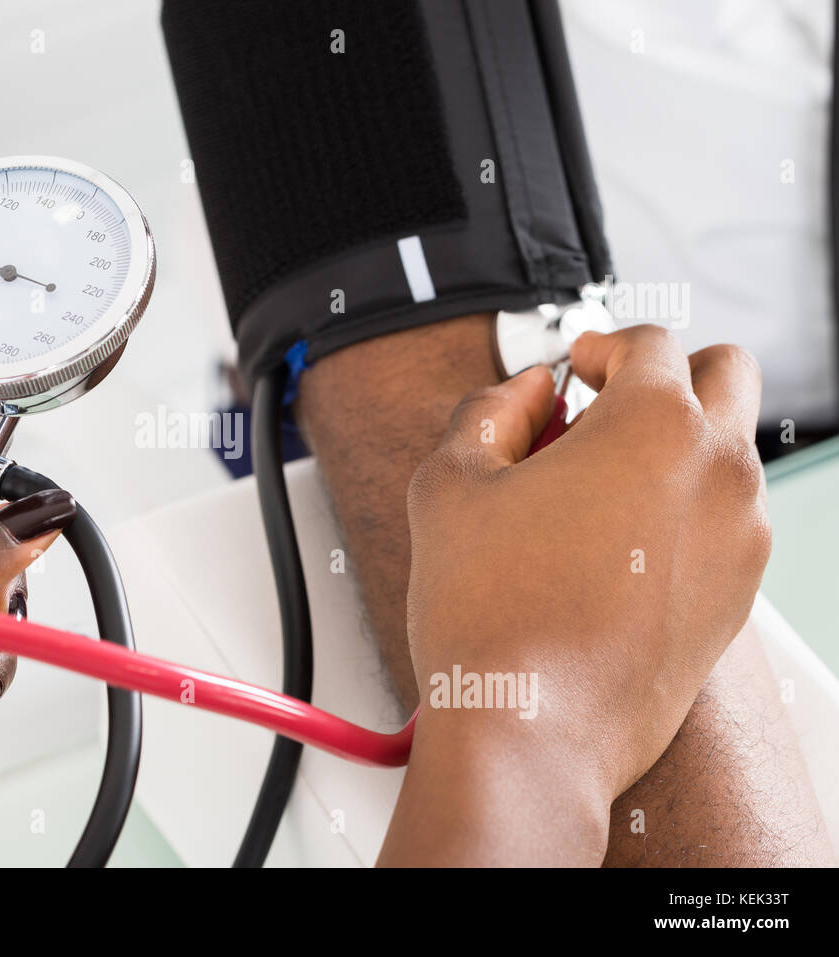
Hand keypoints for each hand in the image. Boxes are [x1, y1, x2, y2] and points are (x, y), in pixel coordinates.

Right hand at [382, 326, 769, 864]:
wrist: (528, 728)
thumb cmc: (491, 617)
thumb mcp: (450, 484)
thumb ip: (490, 412)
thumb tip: (527, 396)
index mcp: (653, 425)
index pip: (645, 342)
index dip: (598, 345)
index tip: (575, 368)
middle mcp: (716, 472)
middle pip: (723, 375)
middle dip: (664, 376)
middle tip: (606, 405)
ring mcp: (738, 537)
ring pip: (728, 452)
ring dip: (674, 445)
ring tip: (594, 490)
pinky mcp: (738, 595)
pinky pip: (725, 522)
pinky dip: (684, 511)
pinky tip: (613, 547)